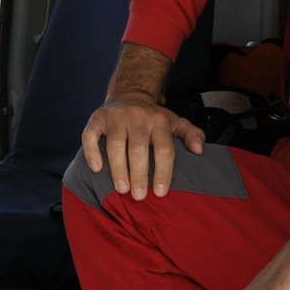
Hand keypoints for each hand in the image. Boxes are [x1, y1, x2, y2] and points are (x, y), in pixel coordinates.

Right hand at [79, 90, 204, 199]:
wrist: (129, 93)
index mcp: (159, 120)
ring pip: (115, 144)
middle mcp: (137, 117)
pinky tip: (97, 168)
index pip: (163, 149)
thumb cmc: (153, 116)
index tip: (160, 193)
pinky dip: (92, 152)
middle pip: (138, 149)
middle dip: (139, 174)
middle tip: (139, 196)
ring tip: (122, 189)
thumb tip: (199, 150)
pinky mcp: (97, 118)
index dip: (163, 172)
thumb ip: (191, 134)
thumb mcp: (176, 121)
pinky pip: (90, 135)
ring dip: (118, 169)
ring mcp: (116, 117)